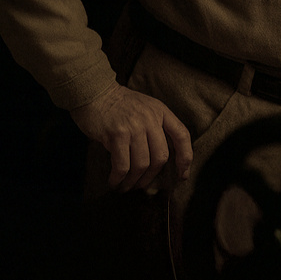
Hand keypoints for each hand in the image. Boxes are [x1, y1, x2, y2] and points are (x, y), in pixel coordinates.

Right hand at [70, 83, 192, 191]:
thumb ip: (155, 127)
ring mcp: (134, 126)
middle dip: (151, 177)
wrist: (95, 92)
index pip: (182, 135)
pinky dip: (118, 179)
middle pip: (160, 157)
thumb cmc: (119, 104)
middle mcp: (151, 118)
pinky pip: (122, 166)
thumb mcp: (145, 108)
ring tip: (125, 187)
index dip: (185, 157)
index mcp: (161, 111)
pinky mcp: (117, 135)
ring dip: (133, 182)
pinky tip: (114, 182)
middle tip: (140, 185)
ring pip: (141, 164)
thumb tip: (160, 160)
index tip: (182, 175)